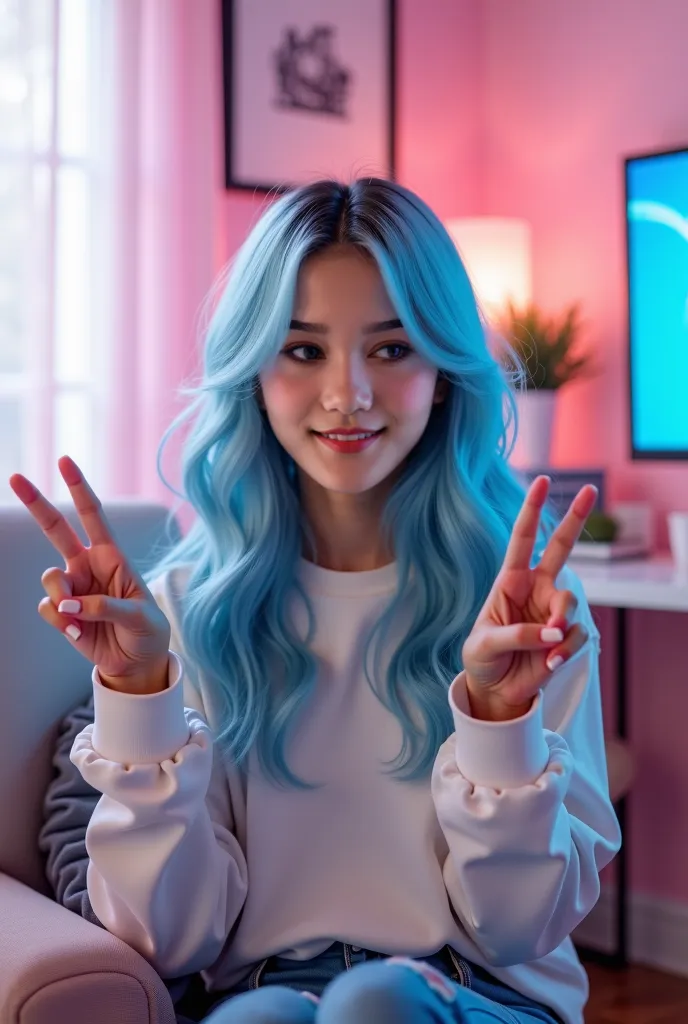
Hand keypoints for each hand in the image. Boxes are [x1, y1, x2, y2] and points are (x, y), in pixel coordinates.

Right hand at [9, 456, 171, 694]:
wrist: (136, 663)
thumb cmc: (147, 631)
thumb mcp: (139, 616)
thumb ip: (105, 606)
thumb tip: (69, 604)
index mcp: (113, 557)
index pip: (94, 516)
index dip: (79, 488)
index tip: (65, 461)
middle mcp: (88, 566)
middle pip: (55, 528)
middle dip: (36, 503)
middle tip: (14, 477)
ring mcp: (73, 588)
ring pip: (49, 578)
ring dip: (62, 598)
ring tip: (80, 619)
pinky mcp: (61, 612)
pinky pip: (47, 608)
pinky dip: (61, 622)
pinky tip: (77, 633)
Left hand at [461, 475, 596, 721]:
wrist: (495, 689)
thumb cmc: (482, 658)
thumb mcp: (484, 644)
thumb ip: (515, 634)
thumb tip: (551, 632)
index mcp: (510, 580)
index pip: (523, 539)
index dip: (532, 510)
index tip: (541, 480)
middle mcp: (536, 589)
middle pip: (562, 547)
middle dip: (575, 517)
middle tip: (588, 490)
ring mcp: (554, 610)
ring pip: (570, 603)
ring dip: (560, 626)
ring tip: (548, 649)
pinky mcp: (567, 636)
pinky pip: (576, 635)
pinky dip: (564, 651)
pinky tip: (550, 665)